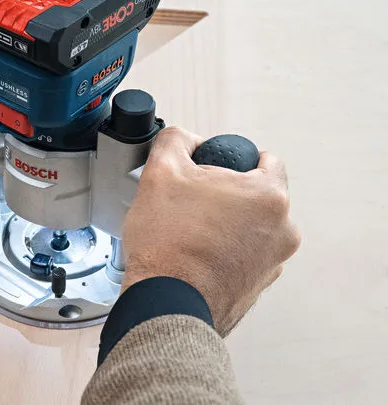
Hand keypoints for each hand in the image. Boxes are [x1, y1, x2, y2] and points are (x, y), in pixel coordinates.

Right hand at [121, 126, 300, 335]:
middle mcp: (283, 230)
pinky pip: (243, 256)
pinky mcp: (257, 287)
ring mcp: (273, 262)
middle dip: (225, 194)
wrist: (165, 304)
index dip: (232, 157)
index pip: (265, 159)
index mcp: (269, 196)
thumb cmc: (167, 242)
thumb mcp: (160, 171)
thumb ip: (175, 140)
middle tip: (190, 201)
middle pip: (255, 195)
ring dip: (224, 224)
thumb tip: (183, 139)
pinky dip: (223, 252)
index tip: (209, 168)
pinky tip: (192, 255)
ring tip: (187, 232)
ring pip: (249, 227)